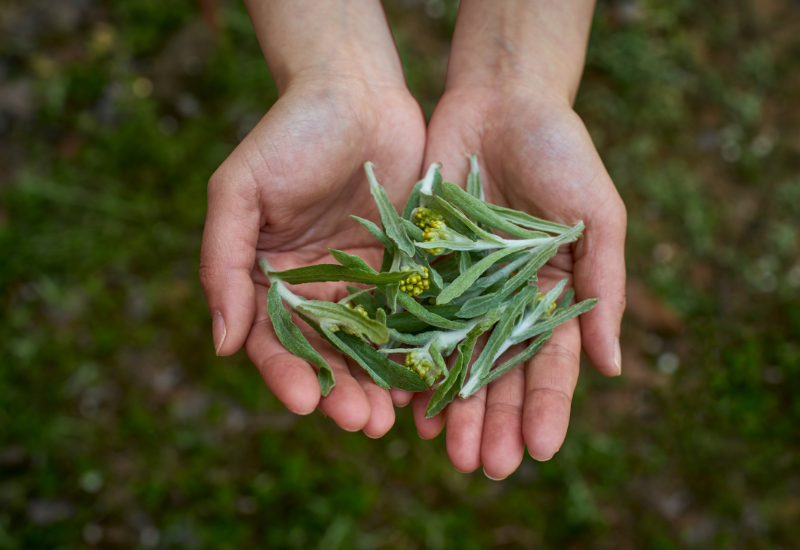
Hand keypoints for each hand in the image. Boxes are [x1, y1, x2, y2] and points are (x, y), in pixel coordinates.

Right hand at [199, 75, 425, 434]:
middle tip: (362, 422)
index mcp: (266, 278)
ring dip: (379, 383)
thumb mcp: (239, 190)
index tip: (306, 400)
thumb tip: (220, 343)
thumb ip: (222, 263)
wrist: (356, 91)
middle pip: (325, 353)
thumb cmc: (289, 134)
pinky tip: (429, 375)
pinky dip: (416, 348)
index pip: (271, 339)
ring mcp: (361, 282)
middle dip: (341, 390)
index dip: (286, 373)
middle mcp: (313, 289)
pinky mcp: (404, 269)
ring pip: (369, 346)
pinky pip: (409, 316)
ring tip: (394, 416)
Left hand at [414, 84, 625, 477]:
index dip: (548, 409)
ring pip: (454, 358)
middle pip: (499, 373)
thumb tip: (615, 367)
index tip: (540, 451)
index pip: (552, 365)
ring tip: (444, 449)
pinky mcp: (421, 266)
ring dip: (452, 406)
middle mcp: (505, 301)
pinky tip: (405, 398)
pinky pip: (413, 320)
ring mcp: (461, 288)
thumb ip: (605, 288)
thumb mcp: (598, 217)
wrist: (502, 100)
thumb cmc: (563, 153)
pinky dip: (410, 359)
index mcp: (553, 296)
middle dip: (495, 421)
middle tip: (484, 467)